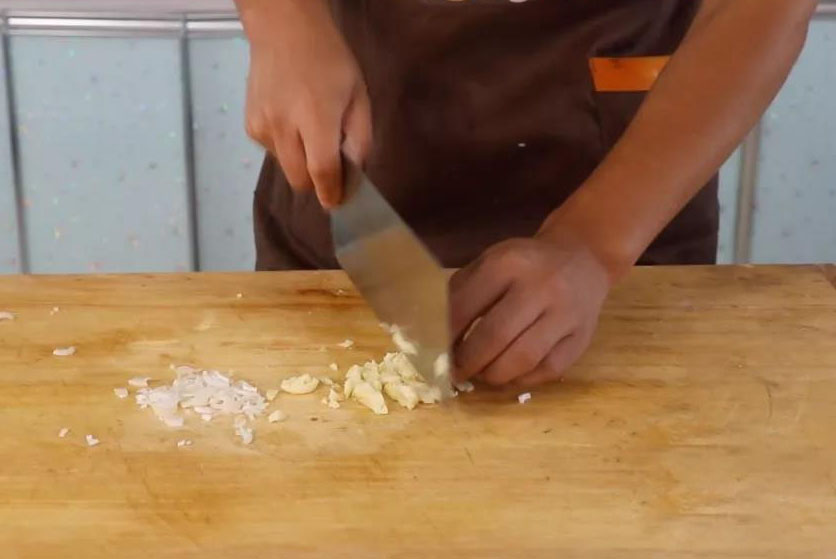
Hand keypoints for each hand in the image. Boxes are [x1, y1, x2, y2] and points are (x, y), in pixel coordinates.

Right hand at [241, 0, 371, 207]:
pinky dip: (285, 147)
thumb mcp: (358, 96)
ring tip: (308, 131)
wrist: (284, 30)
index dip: (332, 193)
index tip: (339, 202)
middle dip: (316, 182)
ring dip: (300, 162)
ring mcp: (262, 126)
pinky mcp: (250, 125)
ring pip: (285, 167)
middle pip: (299, 180)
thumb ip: (360, 138)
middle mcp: (284, 126)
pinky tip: (291, 121)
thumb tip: (354, 174)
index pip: (322, 171)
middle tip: (330, 168)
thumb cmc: (329, 61)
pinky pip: (272, 151)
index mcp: (315, 118)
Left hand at [450, 231, 611, 387]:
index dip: (446, 336)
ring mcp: (565, 314)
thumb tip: (433, 333)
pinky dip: (522, 379)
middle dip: (468, 362)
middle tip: (455, 372)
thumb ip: (462, 292)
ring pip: (522, 360)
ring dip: (493, 375)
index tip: (434, 352)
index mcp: (508, 264)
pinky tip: (510, 372)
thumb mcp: (491, 262)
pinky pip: (547, 371)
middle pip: (494, 337)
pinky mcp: (581, 338)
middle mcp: (540, 287)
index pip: (466, 307)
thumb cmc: (525, 265)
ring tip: (481, 373)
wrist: (582, 257)